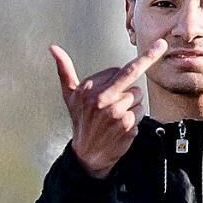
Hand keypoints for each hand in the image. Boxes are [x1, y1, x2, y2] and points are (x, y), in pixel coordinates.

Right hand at [50, 38, 166, 178]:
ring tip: (116, 116)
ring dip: (132, 104)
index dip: (118, 79)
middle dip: (140, 72)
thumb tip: (53, 48)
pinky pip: (141, 112)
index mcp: (89, 89)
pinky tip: (121, 126)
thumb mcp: (70, 95)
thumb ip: (64, 69)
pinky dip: (135, 118)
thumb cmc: (81, 121)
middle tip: (150, 59)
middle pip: (134, 76)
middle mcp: (102, 99)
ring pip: (139, 96)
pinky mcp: (127, 125)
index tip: (113, 88)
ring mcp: (115, 112)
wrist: (87, 154)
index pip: (119, 69)